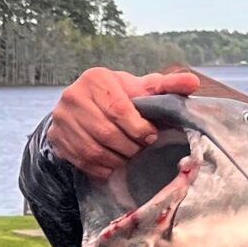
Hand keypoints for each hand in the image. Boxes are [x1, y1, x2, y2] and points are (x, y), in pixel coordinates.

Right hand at [45, 68, 201, 177]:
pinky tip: (113, 164)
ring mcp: (61, 118)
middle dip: (129, 147)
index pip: (119, 109)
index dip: (138, 128)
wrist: (84, 107)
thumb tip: (192, 81)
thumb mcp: (140, 88)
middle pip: (106, 132)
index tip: (151, 137)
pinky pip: (82, 161)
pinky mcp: (55, 137)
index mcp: (96, 78)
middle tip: (141, 150)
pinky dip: (102, 168)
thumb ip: (166, 86)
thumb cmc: (118, 97)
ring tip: (128, 157)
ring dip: (117, 159)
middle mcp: (73, 95)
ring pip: (94, 149)